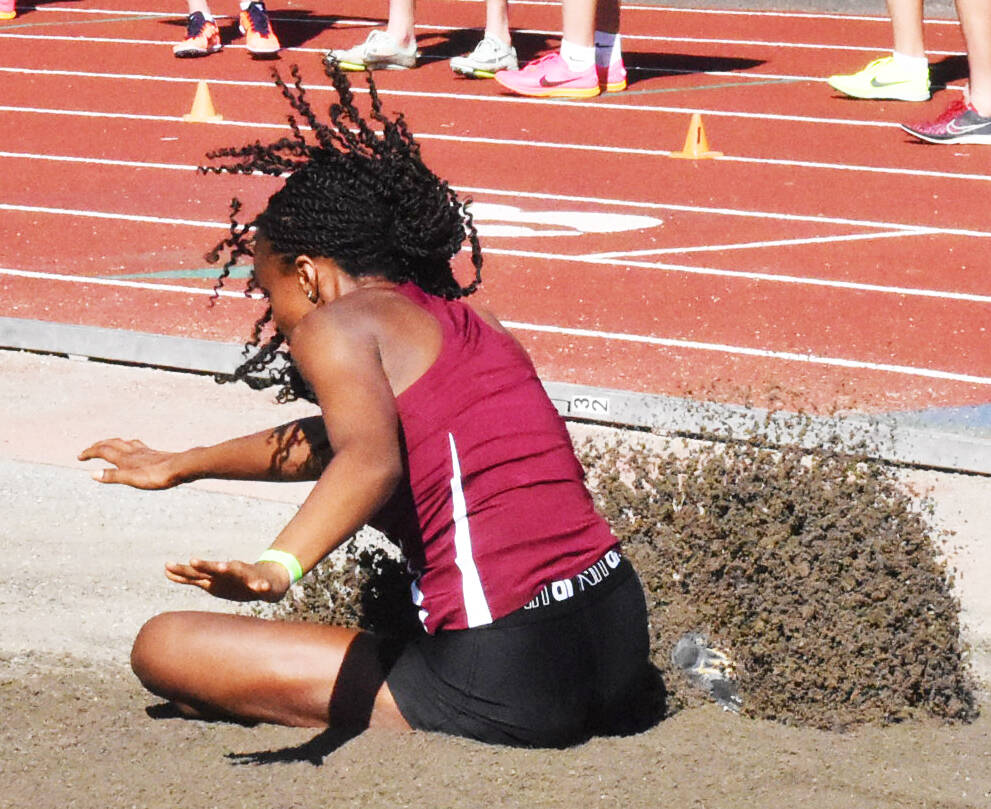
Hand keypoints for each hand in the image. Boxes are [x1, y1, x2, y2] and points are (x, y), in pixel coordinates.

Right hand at [78, 438, 183, 489]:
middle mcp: (133, 451)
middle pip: (111, 443)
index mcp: (125, 457)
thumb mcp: (132, 479)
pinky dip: (129, 444)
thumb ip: (112, 476)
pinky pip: (137, 445)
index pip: (102, 451)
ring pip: (124, 442)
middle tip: (89, 450)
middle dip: (98, 446)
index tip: (79, 457)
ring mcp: (144, 451)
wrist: (181, 467)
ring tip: (108, 444)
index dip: (90, 453)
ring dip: (112, 442)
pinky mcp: (153, 454)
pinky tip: (135, 448)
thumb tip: (92, 474)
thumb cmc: (157, 475)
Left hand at [164, 558, 290, 602]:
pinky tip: (261, 587)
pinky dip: (261, 585)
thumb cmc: (235, 581)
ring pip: (238, 571)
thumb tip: (166, 571)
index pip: (197, 573)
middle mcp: (230, 572)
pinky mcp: (262, 584)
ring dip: (230, 569)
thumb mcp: (211, 581)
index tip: (167, 567)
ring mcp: (246, 576)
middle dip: (205, 565)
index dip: (183, 571)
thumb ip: (190, 577)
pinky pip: (262, 585)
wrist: (267, 580)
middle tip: (193, 561)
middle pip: (214, 568)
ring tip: (223, 566)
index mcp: (217, 575)